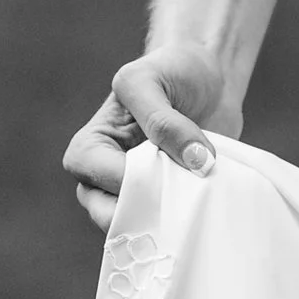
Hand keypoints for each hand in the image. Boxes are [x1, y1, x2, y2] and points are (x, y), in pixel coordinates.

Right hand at [63, 39, 241, 231]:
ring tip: (197, 191)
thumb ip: (164, 121)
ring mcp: (135, 196)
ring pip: (142, 227)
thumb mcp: (155, 81)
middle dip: (151, 206)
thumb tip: (195, 163)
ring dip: (171, 214)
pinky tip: (205, 200)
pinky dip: (186, 218)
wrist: (208, 78)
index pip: (106, 179)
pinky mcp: (164, 205)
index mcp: (89, 148)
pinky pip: (168, 227)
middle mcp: (104, 180)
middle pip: (114, 216)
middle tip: (185, 190)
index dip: (139, 178)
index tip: (174, 167)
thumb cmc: (172, 71)